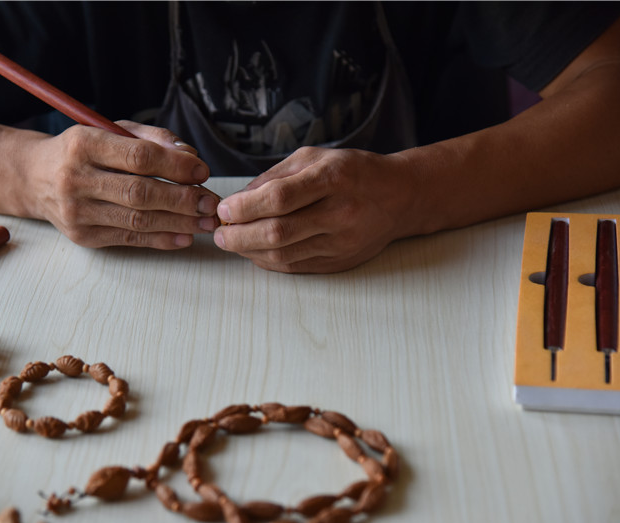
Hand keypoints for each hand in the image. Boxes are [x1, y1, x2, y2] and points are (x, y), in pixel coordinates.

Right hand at [26, 121, 218, 249]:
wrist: (34, 178)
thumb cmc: (82, 151)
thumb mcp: (110, 131)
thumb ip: (152, 139)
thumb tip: (190, 157)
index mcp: (83, 144)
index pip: (139, 157)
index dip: (175, 166)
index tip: (201, 171)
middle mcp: (76, 179)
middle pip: (140, 193)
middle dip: (183, 199)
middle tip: (210, 203)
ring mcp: (77, 212)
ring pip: (138, 220)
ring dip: (178, 223)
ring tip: (205, 222)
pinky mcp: (83, 236)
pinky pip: (129, 239)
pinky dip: (161, 240)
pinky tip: (184, 237)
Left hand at [213, 147, 415, 272]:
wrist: (400, 197)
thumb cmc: (352, 172)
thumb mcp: (314, 158)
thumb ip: (275, 177)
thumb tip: (237, 200)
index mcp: (333, 178)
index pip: (279, 198)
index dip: (245, 207)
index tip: (225, 210)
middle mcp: (340, 212)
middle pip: (278, 232)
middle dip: (239, 235)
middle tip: (220, 234)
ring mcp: (342, 241)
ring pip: (284, 255)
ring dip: (249, 251)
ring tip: (232, 242)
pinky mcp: (340, 262)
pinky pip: (295, 266)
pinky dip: (268, 261)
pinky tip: (255, 252)